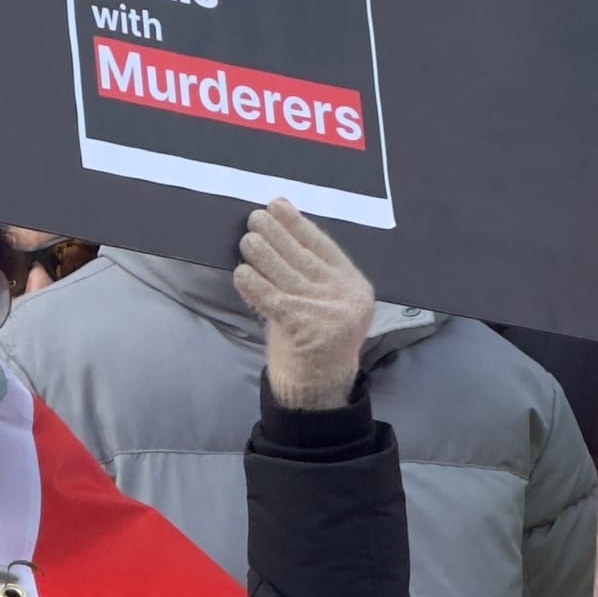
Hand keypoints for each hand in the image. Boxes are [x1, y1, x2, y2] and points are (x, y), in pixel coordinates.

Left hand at [235, 200, 372, 409]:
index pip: (323, 246)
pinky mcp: (307, 329)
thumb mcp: (322, 304)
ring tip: (247, 240)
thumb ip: (308, 273)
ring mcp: (329, 314)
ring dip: (261, 253)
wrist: (318, 392)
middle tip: (255, 217)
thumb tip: (276, 230)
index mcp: (355, 287)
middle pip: (302, 256)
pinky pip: (273, 299)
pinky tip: (242, 272)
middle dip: (276, 233)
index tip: (278, 204)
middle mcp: (347, 298)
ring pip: (285, 273)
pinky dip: (254, 284)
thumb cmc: (312, 341)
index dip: (297, 224)